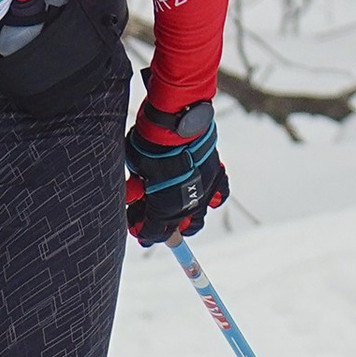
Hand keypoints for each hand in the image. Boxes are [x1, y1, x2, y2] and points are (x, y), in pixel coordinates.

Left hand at [125, 98, 227, 247]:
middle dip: (165, 230)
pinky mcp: (215, 175)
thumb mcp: (136, 170)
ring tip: (179, 216)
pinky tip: (206, 199)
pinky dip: (212, 199)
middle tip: (155, 224)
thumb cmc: (150, 146)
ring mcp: (204, 192)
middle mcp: (187, 206)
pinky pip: (219, 195)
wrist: (175, 123)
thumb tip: (136, 194)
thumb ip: (138, 188)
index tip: (137, 228)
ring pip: (198, 218)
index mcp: (164, 209)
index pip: (154, 233)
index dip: (143, 232)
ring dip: (187, 220)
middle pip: (177, 230)